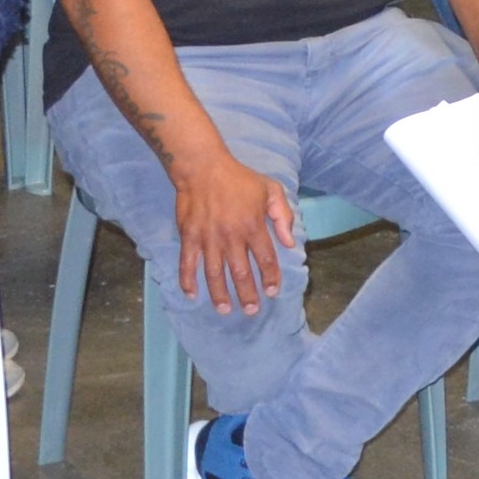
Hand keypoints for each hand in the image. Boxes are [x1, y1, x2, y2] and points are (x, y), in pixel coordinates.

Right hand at [169, 151, 295, 314]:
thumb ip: (283, 216)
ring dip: (220, 295)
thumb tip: (290, 243)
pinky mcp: (189, 237)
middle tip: (251, 311)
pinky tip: (192, 295)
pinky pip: (188, 264)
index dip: (271, 278)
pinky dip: (188, 281)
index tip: (273, 292)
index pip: (266, 259)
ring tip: (225, 310)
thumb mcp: (270, 189)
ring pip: (215, 274)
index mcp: (253, 226)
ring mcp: (208, 239)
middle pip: (241, 273)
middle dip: (248, 294)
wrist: (203, 168)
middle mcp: (231, 237)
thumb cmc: (239, 178)